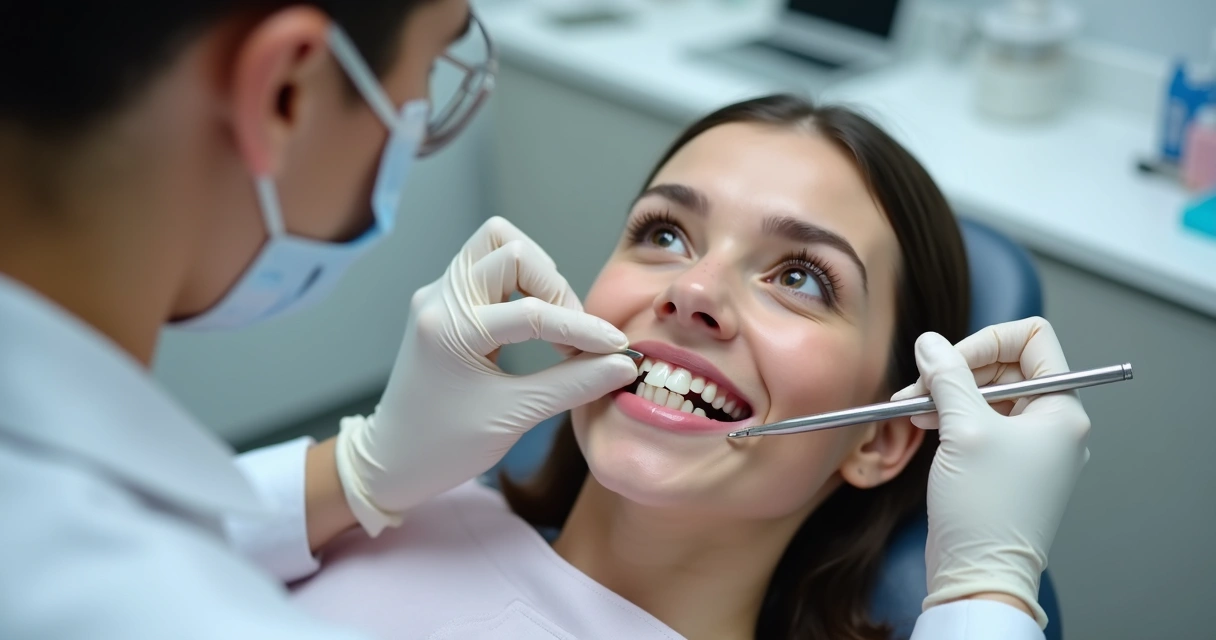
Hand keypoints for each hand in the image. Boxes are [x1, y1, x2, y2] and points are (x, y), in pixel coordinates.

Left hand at [335, 217, 637, 535]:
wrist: (391, 461)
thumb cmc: (443, 447)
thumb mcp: (513, 417)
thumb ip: (572, 385)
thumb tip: (623, 366)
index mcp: (450, 328)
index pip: (531, 311)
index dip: (582, 328)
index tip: (616, 349)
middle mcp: (440, 298)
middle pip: (510, 249)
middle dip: (553, 286)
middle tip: (572, 335)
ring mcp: (440, 295)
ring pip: (497, 245)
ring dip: (536, 276)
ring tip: (554, 324)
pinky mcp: (445, 301)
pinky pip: (489, 267)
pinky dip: (521, 286)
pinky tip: (535, 324)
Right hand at [892, 317, 1090, 628]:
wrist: (979, 575)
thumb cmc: (985, 509)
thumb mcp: (963, 430)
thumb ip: (947, 377)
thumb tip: (930, 342)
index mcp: (1062, 411)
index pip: (1032, 340)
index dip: (986, 341)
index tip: (947, 361)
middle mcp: (1052, 425)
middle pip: (1005, 365)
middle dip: (957, 369)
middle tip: (918, 386)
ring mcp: (1029, 447)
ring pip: (987, 394)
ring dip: (946, 392)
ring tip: (911, 407)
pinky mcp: (1004, 464)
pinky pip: (979, 421)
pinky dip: (949, 415)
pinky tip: (922, 422)